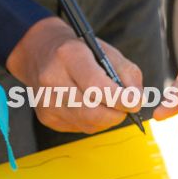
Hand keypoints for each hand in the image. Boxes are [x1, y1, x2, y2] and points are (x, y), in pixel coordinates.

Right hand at [5, 16, 142, 133]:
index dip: (120, 99)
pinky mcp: (46, 117)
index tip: (135, 102)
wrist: (39, 53)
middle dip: (116, 113)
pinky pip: (79, 128)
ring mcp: (47, 101)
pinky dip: (93, 122)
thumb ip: (127, 72)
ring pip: (88, 123)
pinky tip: (91, 107)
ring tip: (110, 105)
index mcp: (68, 55)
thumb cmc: (79, 51)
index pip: (96, 86)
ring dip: (106, 119)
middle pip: (92, 110)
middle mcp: (52, 79)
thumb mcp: (105, 50)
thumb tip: (138, 100)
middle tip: (127, 107)